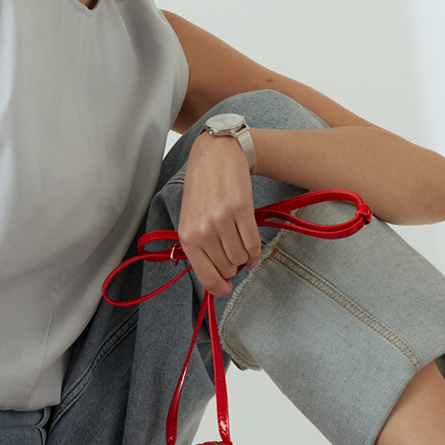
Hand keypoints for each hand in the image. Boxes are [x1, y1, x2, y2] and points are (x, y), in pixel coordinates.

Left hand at [179, 131, 259, 295]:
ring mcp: (222, 221)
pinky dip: (256, 251)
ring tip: (240, 245)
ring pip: (241, 258)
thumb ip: (200, 250)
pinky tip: (252, 249)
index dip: (221, 289)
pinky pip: (253, 244)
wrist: (215, 156)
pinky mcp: (241, 210)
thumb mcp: (191, 221)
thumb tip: (215, 281)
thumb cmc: (202, 189)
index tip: (227, 288)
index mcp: (188, 237)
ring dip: (244, 257)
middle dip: (233, 267)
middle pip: (228, 269)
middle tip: (232, 254)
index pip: (207, 278)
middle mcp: (203, 231)